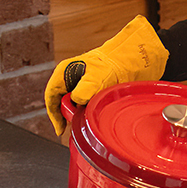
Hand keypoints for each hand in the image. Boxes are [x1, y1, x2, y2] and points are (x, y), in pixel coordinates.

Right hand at [43, 15, 167, 135]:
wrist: (135, 59)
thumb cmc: (115, 63)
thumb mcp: (96, 78)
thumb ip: (83, 91)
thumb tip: (76, 102)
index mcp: (65, 72)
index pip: (51, 96)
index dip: (54, 114)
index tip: (60, 128)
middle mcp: (72, 79)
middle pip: (62, 103)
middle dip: (67, 115)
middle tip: (76, 125)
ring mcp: (83, 85)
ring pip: (75, 106)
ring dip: (80, 115)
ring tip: (87, 121)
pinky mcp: (95, 91)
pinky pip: (87, 106)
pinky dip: (89, 113)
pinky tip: (96, 117)